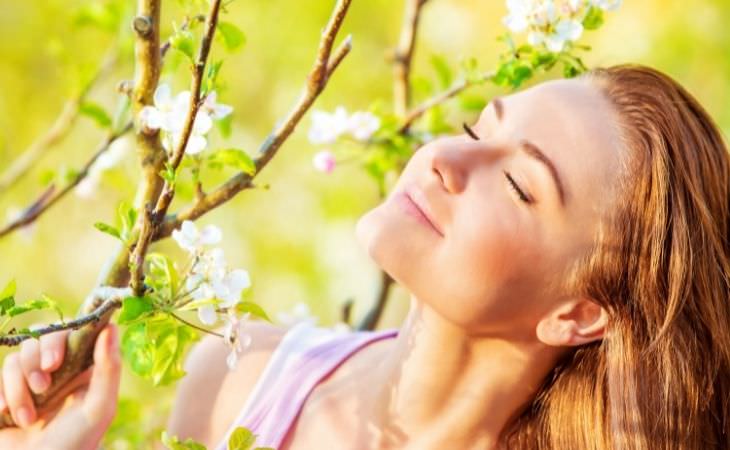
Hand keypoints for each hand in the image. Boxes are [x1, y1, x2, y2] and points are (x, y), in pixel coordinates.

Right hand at [0, 324, 121, 449]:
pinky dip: (3, 396)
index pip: (72, 330)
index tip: (55, 361)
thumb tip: (112, 327)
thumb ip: (109, 368)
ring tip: (29, 419)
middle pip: (40, 336)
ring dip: (20, 389)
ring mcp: (31, 378)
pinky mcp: (7, 391)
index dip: (60, 338)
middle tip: (43, 387)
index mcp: (84, 366)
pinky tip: (8, 415)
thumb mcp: (99, 407)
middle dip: (36, 362)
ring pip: (17, 358)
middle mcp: (59, 368)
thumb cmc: (75, 442)